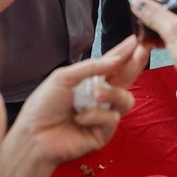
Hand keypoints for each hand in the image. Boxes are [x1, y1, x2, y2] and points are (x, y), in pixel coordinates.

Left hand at [9, 37, 146, 166]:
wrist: (34, 135)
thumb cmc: (44, 106)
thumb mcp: (64, 77)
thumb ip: (91, 68)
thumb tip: (115, 60)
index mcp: (89, 81)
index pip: (111, 64)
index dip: (124, 53)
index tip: (136, 41)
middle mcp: (99, 97)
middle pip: (125, 79)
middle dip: (135, 65)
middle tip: (142, 52)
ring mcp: (103, 115)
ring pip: (125, 100)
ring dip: (113, 94)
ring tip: (97, 94)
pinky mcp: (103, 133)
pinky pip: (112, 120)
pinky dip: (96, 117)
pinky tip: (80, 119)